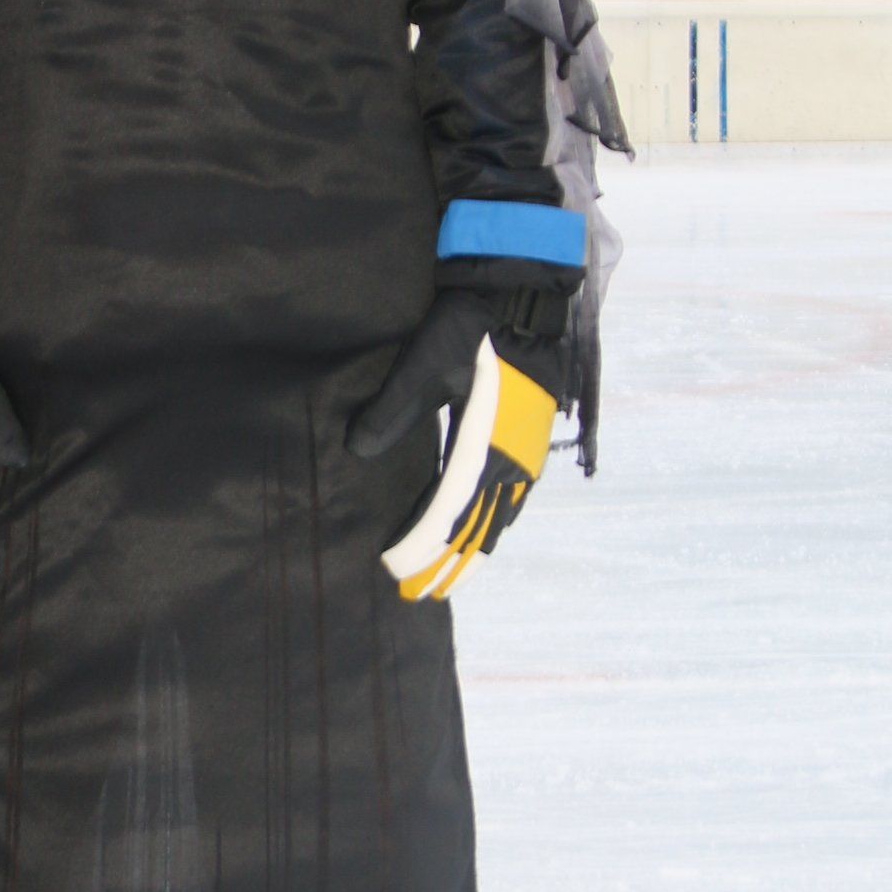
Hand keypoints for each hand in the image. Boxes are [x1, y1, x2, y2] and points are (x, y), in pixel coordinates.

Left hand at [350, 297, 560, 600]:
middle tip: (416, 593)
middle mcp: (513, 460)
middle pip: (478, 529)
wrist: (522, 297)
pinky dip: (495, 526)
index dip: (421, 547)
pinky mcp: (533, 442)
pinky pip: (515, 500)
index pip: (448, 515)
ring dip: (472, 552)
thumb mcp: (422, 364)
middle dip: (446, 564)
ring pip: (500, 519)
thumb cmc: (469, 329)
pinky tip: (481, 534)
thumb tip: (358, 450)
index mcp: (484, 446)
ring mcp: (529, 453)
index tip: (394, 571)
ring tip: (448, 580)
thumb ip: (391, 410)